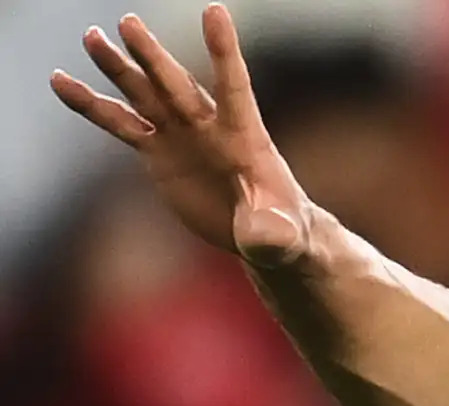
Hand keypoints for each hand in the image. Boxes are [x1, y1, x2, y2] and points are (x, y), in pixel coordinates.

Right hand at [49, 5, 311, 266]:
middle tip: (128, 24)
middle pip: (177, 86)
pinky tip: (61, 82)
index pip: (234, 87)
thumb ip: (272, 229)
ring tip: (93, 37)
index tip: (215, 11)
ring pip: (144, 94)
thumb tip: (264, 237)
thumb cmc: (285, 231)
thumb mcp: (283, 234)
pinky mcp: (159, 151)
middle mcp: (209, 127)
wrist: (265, 234)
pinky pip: (120, 123)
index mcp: (246, 138)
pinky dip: (91, 105)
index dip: (224, 52)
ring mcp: (181, 135)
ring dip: (119, 67)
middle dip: (153, 57)